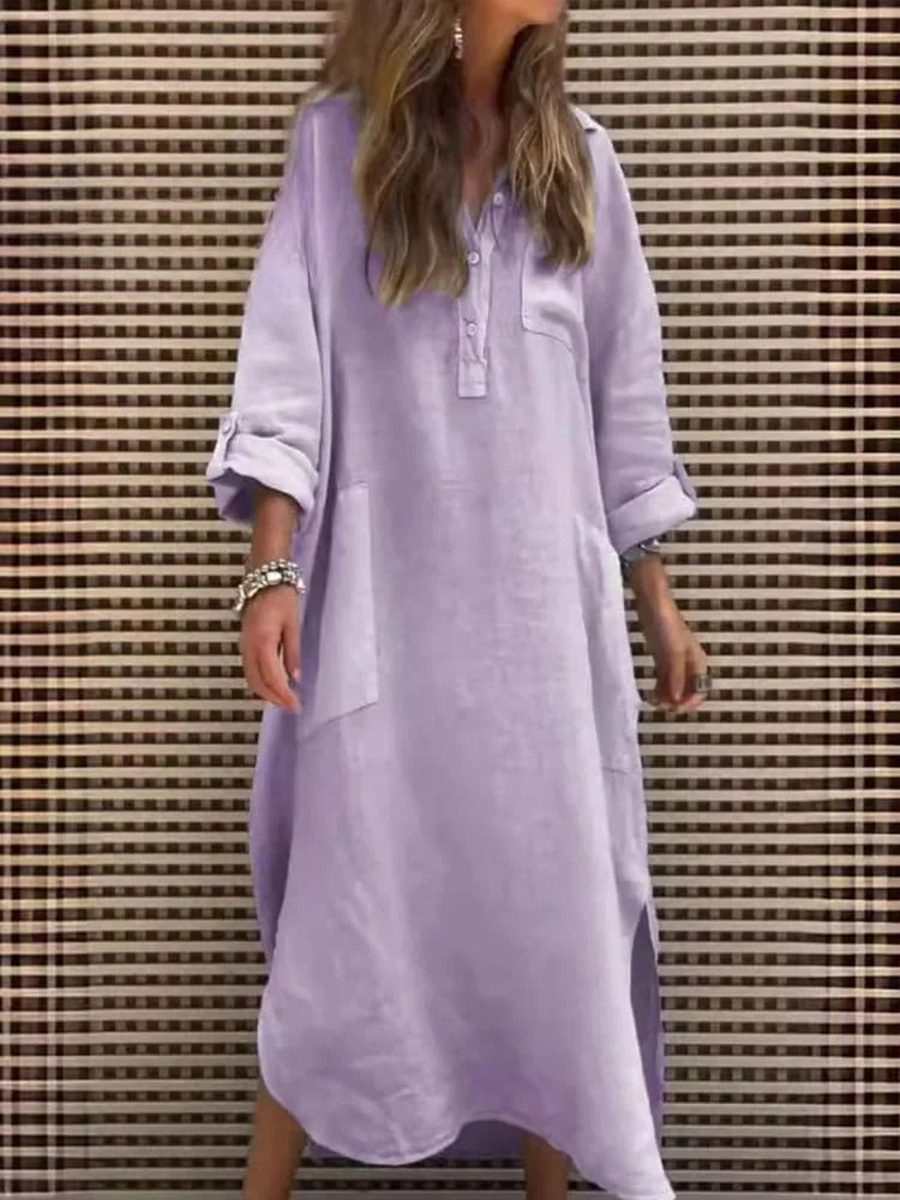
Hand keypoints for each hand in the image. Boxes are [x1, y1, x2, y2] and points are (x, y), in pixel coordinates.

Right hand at [239, 584, 301, 711]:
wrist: (264, 577)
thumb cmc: (280, 597)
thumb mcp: (293, 625)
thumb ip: (293, 653)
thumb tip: (295, 678)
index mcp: (262, 642)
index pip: (271, 678)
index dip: (283, 696)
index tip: (295, 705)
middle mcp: (248, 647)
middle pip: (256, 683)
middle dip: (273, 699)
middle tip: (291, 706)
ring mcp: (243, 645)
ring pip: (250, 678)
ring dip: (265, 692)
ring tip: (283, 699)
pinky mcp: (244, 643)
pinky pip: (249, 669)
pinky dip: (260, 681)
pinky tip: (273, 684)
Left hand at [634, 591, 708, 713]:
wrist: (653, 605)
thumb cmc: (667, 624)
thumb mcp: (673, 653)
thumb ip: (675, 677)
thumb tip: (677, 699)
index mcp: (698, 662)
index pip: (700, 690)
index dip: (690, 702)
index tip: (676, 708)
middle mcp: (689, 665)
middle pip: (688, 692)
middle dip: (677, 702)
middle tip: (663, 707)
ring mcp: (675, 663)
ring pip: (675, 688)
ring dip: (667, 698)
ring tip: (654, 703)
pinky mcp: (662, 659)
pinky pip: (664, 681)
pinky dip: (659, 690)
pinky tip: (651, 695)